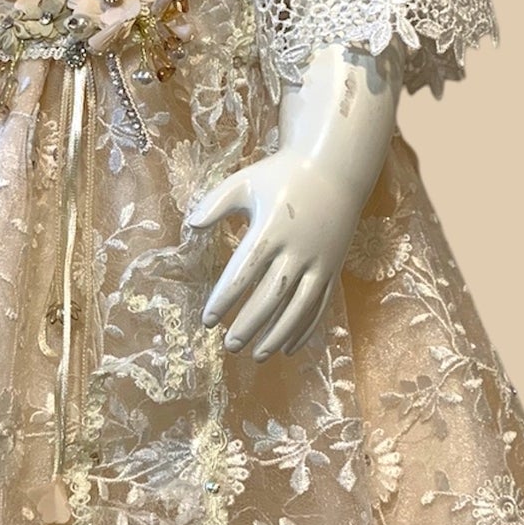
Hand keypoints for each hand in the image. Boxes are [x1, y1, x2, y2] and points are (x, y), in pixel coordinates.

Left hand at [187, 153, 364, 358]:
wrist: (334, 168)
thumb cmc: (281, 175)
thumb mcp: (244, 181)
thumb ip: (214, 203)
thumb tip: (189, 225)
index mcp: (271, 228)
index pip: (244, 272)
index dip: (225, 299)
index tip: (208, 319)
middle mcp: (297, 249)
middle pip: (271, 296)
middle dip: (250, 324)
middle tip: (229, 344)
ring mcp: (319, 261)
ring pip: (298, 307)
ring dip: (278, 334)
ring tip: (257, 356)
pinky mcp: (332, 268)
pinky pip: (319, 305)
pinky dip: (305, 329)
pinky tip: (288, 348)